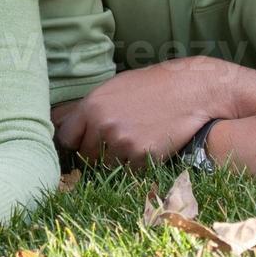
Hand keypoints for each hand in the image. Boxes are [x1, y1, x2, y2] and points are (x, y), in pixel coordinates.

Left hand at [52, 59, 231, 165]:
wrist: (190, 89)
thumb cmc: (152, 85)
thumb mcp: (114, 88)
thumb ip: (91, 108)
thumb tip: (65, 123)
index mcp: (91, 106)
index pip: (66, 138)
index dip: (76, 141)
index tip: (85, 142)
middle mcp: (103, 125)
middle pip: (87, 155)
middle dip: (99, 151)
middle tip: (120, 139)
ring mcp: (122, 142)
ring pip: (108, 166)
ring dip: (120, 159)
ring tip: (138, 138)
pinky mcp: (143, 155)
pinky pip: (131, 171)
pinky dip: (139, 163)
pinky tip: (150, 144)